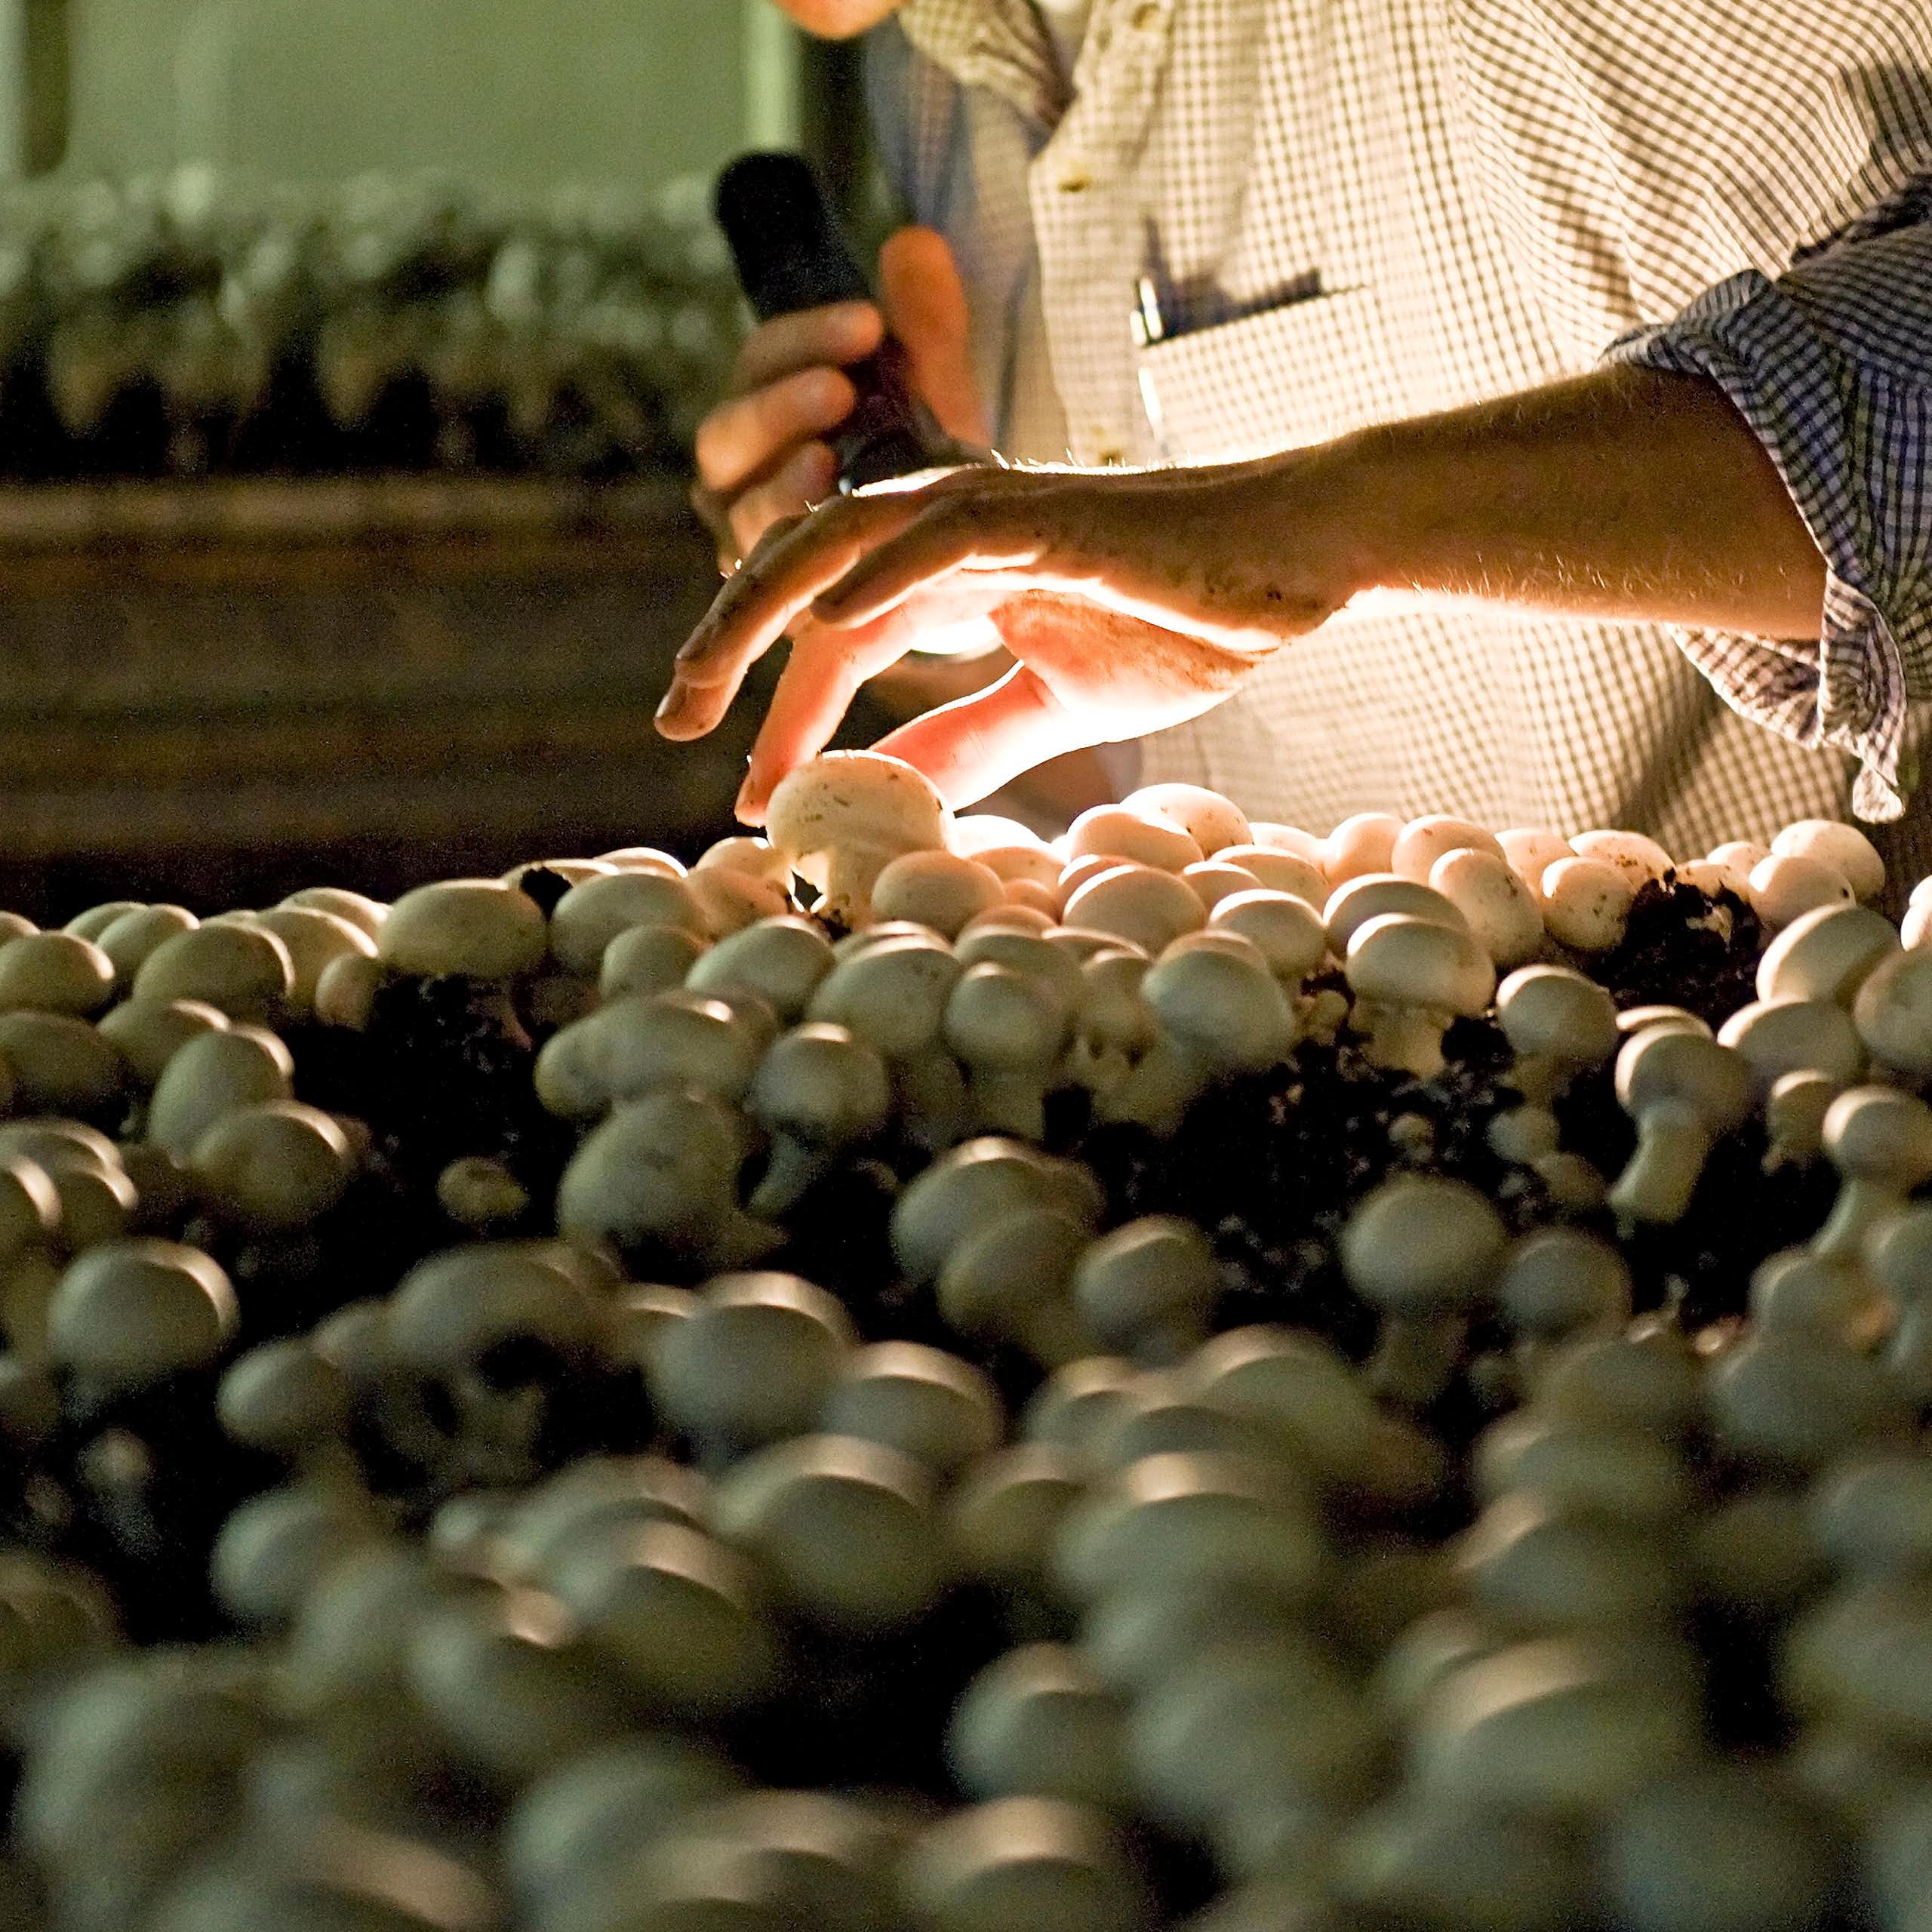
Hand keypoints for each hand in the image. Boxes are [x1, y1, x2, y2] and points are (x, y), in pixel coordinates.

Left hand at [657, 452, 1369, 814]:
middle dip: (731, 646)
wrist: (1293, 563)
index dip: (786, 715)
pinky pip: (936, 540)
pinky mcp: (1041, 516)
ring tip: (705, 679)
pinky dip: (874, 575)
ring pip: (841, 544)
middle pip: (805, 575)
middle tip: (673, 724)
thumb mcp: (1055, 704)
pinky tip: (822, 625)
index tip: (752, 797)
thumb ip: (973, 737)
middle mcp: (950, 533)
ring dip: (765, 609)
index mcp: (951, 575)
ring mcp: (991, 516)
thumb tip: (902, 791)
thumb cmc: (1186, 617)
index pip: (839, 641)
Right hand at [690, 226, 987, 570]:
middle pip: (728, 431)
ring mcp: (741, 535)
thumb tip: (914, 243)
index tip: (870, 322)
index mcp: (763, 404)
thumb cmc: (923, 467)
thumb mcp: (934, 392)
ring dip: (779, 483)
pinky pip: (763, 576)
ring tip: (828, 462)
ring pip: (738, 505)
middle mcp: (736, 471)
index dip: (806, 336)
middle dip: (780, 407)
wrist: (938, 565)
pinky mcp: (764, 598)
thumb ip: (925, 324)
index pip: (763, 359)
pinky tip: (834, 539)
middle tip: (839, 391)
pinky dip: (792, 555)